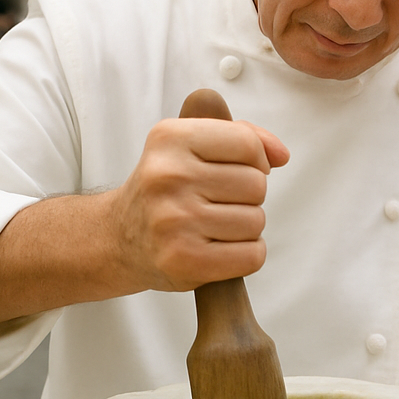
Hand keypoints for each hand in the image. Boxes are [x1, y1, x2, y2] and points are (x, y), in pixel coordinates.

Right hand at [106, 117, 289, 292]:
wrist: (118, 239)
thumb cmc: (166, 190)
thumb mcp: (191, 146)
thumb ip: (242, 137)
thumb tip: (280, 154)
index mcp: (169, 138)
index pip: (247, 143)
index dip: (254, 160)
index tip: (235, 171)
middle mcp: (168, 177)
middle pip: (256, 185)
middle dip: (247, 197)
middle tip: (215, 203)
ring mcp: (174, 221)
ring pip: (256, 221)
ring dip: (246, 228)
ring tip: (213, 226)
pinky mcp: (185, 260)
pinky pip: (252, 255)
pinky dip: (246, 255)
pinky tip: (220, 249)